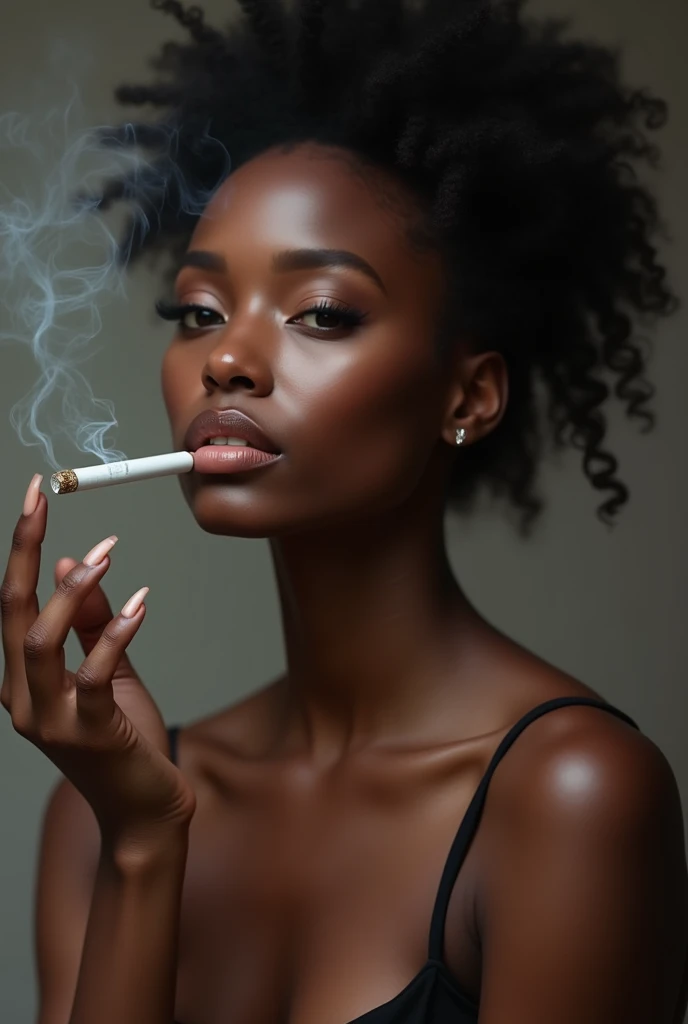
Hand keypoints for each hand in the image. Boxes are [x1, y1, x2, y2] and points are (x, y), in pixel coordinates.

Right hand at [1, 475, 195, 850]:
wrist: (143, 809)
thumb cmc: (123, 739)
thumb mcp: (107, 673)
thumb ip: (90, 624)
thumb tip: (73, 564)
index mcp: (22, 680)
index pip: (12, 603)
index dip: (21, 549)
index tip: (34, 497)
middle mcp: (22, 698)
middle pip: (13, 613)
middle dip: (25, 551)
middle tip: (44, 500)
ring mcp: (50, 719)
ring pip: (41, 641)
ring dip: (71, 591)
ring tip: (105, 554)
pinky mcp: (87, 732)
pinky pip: (93, 674)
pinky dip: (117, 634)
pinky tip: (141, 605)